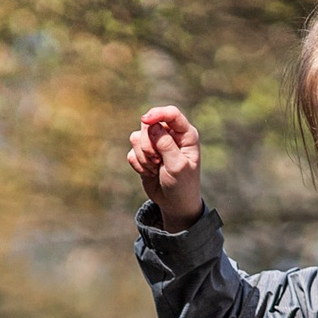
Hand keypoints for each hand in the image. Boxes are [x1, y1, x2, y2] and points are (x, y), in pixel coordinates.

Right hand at [126, 105, 204, 230]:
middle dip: (148, 144)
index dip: (157, 114)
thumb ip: (166, 145)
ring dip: (143, 156)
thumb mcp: (177, 166)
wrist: (174, 203)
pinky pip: (131, 152)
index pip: (171, 114)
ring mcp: (156, 144)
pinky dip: (138, 165)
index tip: (145, 120)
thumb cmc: (182, 185)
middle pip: (148, 125)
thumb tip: (152, 126)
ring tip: (155, 168)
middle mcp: (170, 135)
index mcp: (185, 134)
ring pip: (137, 138)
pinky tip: (149, 173)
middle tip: (157, 160)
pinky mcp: (144, 155)